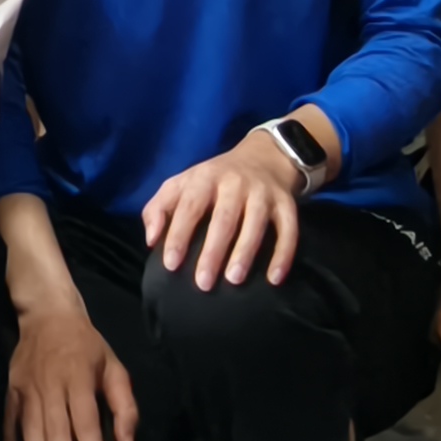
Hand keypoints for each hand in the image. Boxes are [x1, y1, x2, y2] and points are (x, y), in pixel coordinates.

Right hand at [3, 294, 137, 440]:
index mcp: (78, 378)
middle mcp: (50, 385)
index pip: (86, 424)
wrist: (47, 313)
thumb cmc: (86, 344)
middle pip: (57, 432)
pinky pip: (8, 420)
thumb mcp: (115, 367)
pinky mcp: (11, 388)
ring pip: (32, 430)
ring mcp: (27, 387)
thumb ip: (124, 407)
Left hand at [140, 127, 306, 291]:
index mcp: (204, 177)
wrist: (262, 157)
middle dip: (213, 251)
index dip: (178, 235)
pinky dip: (284, 254)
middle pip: (223, 218)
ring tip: (234, 279)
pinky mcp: (287, 204)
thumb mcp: (181, 184)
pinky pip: (289, 230)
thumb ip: (159, 208)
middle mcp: (235, 182)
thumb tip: (151, 240)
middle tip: (203, 283)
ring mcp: (263, 192)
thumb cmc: (213, 180)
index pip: (189, 206)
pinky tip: (274, 278)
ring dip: (245, 252)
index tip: (171, 264)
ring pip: (256, 223)